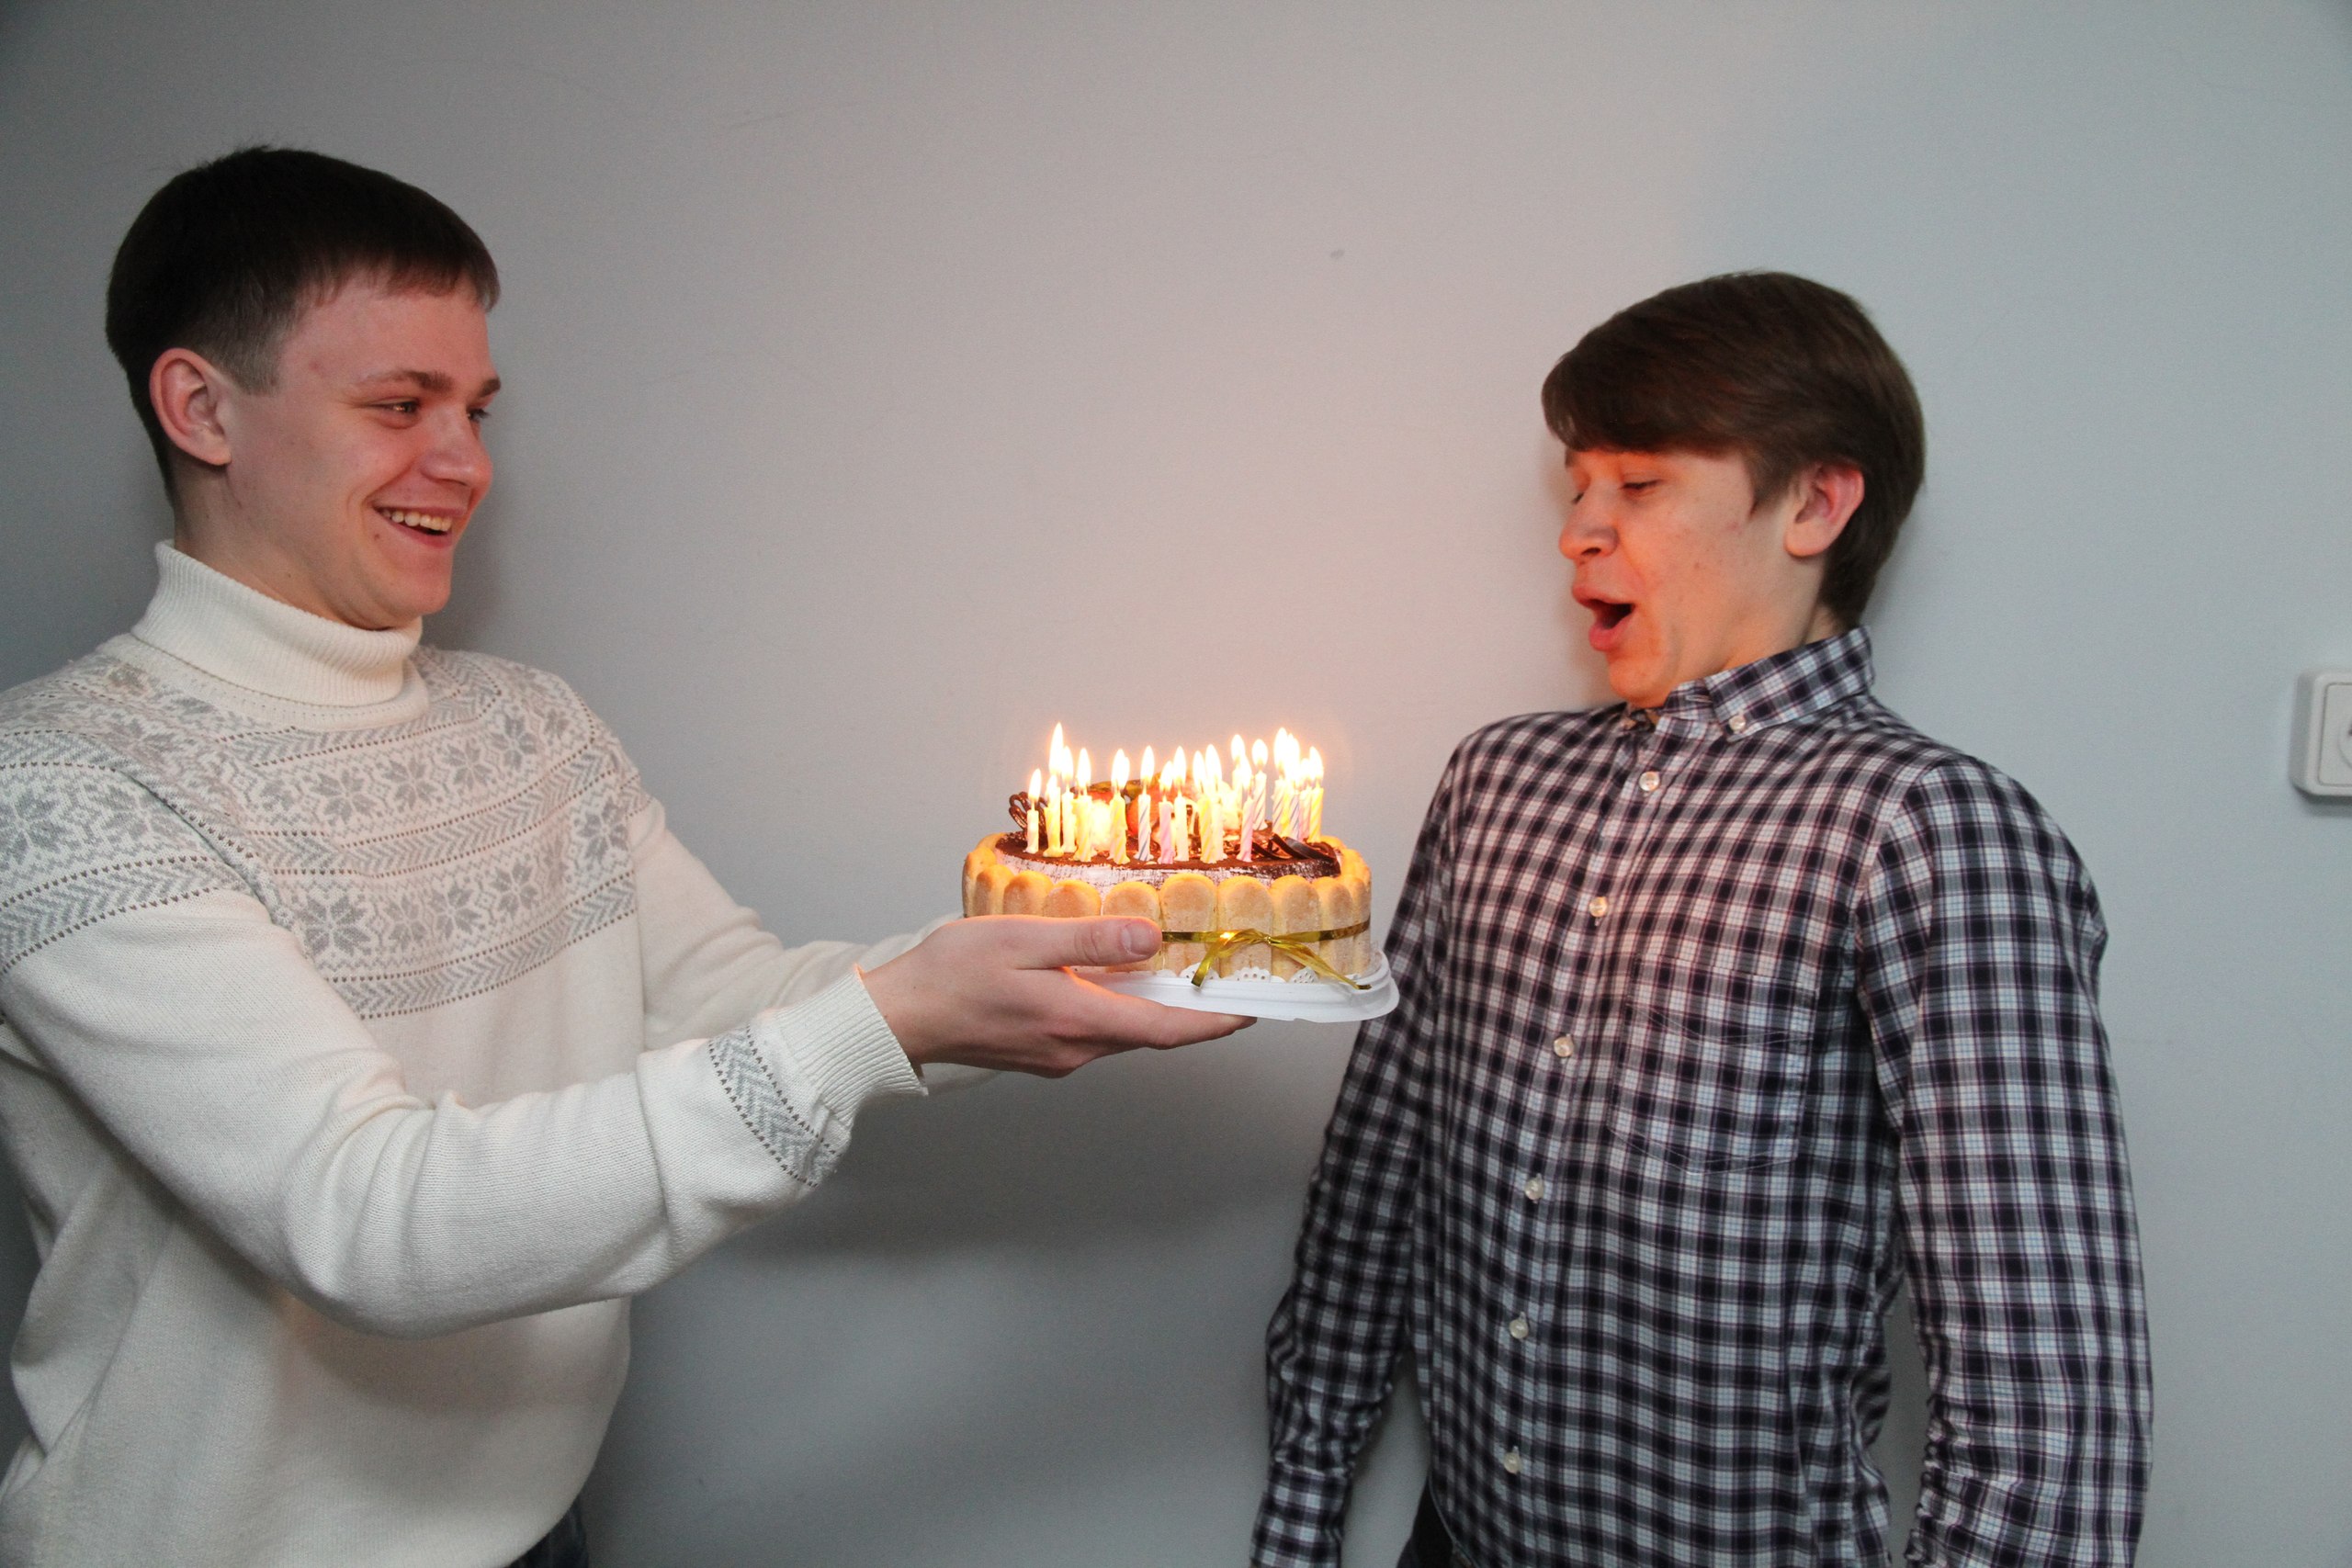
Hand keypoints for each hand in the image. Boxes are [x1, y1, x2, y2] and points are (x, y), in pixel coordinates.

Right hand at [859, 915, 1251, 1076]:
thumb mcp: (1025, 941)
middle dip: (1189, 1007)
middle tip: (1221, 975)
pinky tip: (1108, 975)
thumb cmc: (951, 976)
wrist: (895, 1019)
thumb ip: (1092, 940)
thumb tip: (1152, 939)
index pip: (1168, 1029)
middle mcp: (1074, 1049)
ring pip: (1120, 1029)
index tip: (1255, 1010)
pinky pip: (1091, 1030)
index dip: (1215, 1021)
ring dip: (1150, 1004)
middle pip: (1150, 1030)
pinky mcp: (1036, 1052)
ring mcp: (1055, 1056)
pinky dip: (1114, 1005)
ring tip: (1172, 966)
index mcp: (1079, 1022)